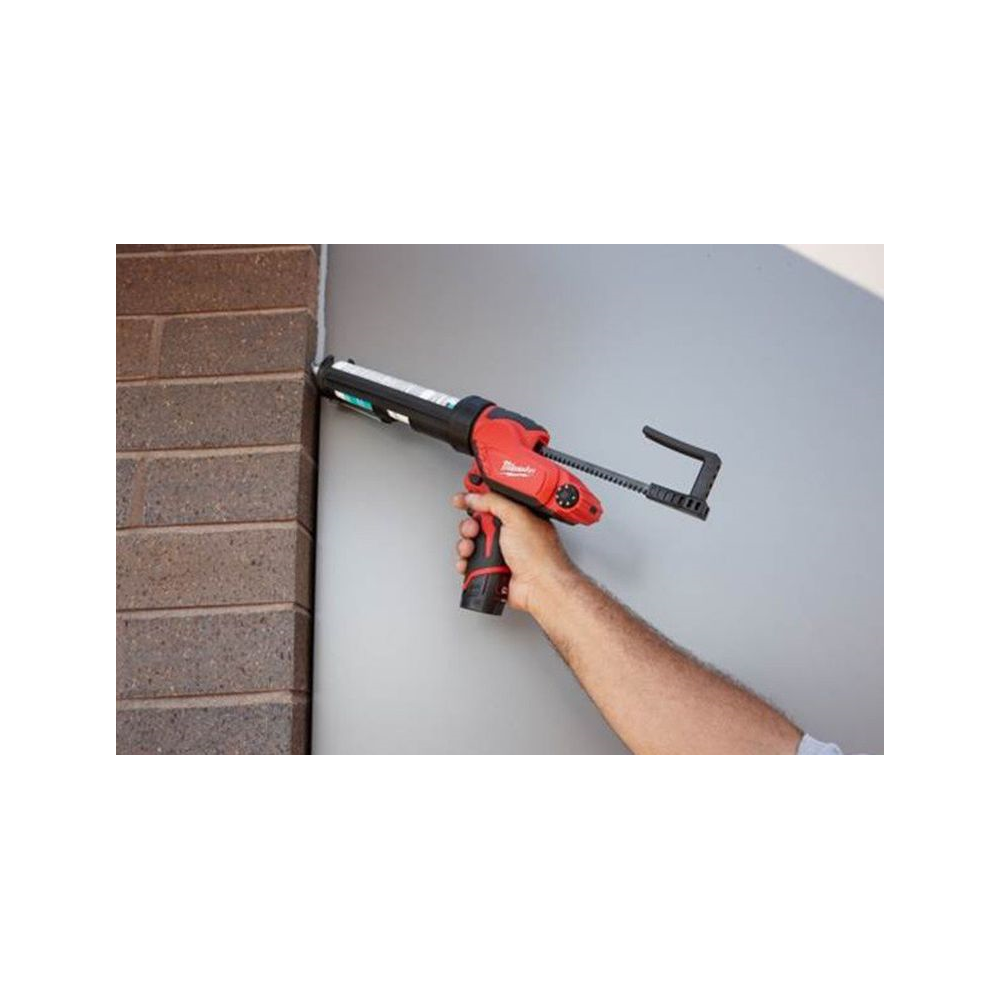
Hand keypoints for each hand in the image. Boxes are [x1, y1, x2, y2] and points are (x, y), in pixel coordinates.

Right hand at [451, 491, 576, 613]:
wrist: (540, 587)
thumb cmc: (540, 555)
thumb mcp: (517, 517)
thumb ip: (494, 501)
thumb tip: (476, 496)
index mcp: (519, 517)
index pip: (493, 501)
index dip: (476, 498)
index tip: (463, 497)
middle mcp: (511, 534)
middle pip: (478, 523)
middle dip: (469, 525)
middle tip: (472, 529)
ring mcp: (502, 553)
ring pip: (472, 544)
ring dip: (466, 545)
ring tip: (471, 549)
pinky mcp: (493, 570)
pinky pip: (471, 563)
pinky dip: (466, 563)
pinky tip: (470, 563)